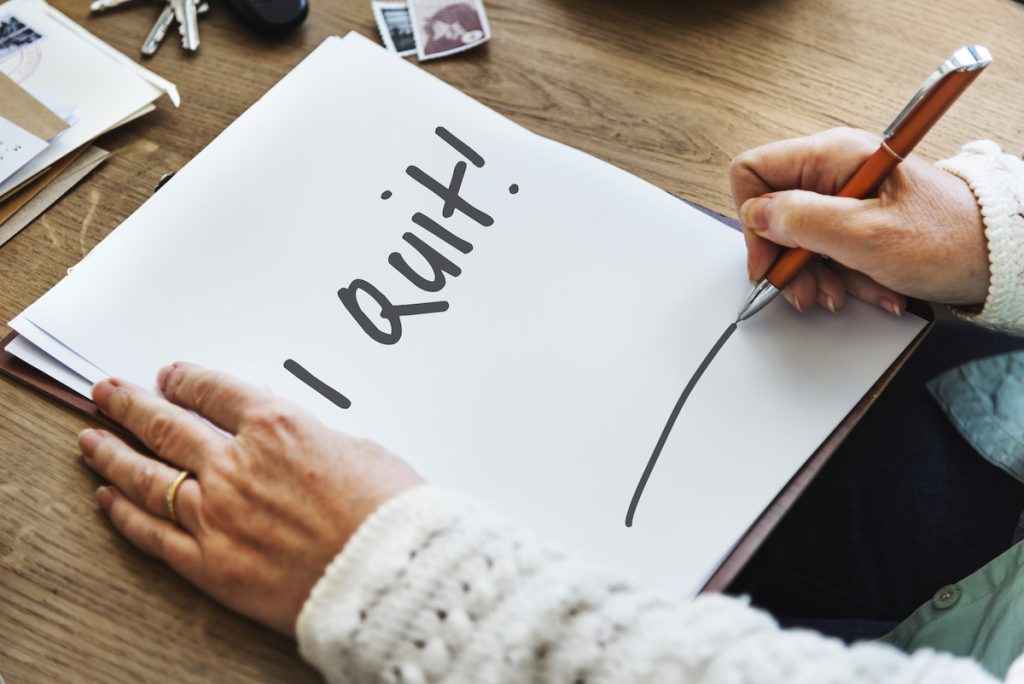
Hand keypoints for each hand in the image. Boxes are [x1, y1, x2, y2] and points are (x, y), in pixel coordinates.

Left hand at [79, 363, 422, 635]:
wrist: (388, 574)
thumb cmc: (388, 512)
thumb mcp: (358, 448)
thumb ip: (311, 438)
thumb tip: (290, 441)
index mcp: (276, 427)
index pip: (214, 390)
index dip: (186, 380)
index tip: (171, 376)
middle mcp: (235, 464)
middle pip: (167, 425)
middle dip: (131, 405)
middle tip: (107, 393)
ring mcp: (216, 514)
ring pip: (146, 476)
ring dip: (113, 453)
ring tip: (90, 439)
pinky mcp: (210, 564)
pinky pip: (153, 533)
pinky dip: (125, 514)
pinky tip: (108, 499)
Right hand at [730, 127, 988, 314]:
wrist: (1000, 256)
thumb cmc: (949, 238)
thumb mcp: (867, 235)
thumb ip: (803, 221)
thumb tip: (758, 215)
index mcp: (832, 156)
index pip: (754, 172)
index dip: (754, 219)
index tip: (770, 259)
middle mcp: (834, 170)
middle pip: (776, 213)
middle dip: (789, 260)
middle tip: (807, 290)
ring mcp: (846, 195)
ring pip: (800, 238)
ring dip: (818, 275)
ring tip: (845, 294)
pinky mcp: (858, 219)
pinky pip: (829, 250)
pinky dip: (844, 276)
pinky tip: (870, 289)